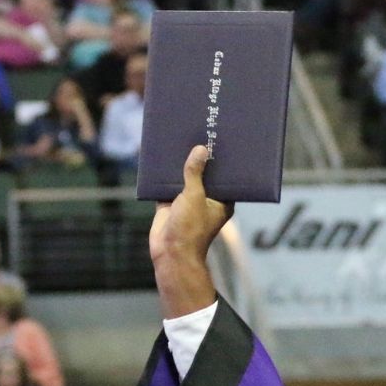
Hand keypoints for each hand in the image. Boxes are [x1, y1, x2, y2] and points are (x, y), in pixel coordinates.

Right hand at [148, 145, 231, 316]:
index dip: (222, 160)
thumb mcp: (194, 197)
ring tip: (180, 139)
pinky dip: (163, 174)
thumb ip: (195, 173)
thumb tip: (201, 150)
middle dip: (200, 158)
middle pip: (203, 174)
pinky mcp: (170, 203)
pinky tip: (161, 155)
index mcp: (221, 201)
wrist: (170, 253)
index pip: (224, 176)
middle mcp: (206, 199)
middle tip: (200, 132)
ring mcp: (187, 201)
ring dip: (181, 164)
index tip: (221, 141)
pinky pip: (167, 184)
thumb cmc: (190, 229)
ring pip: (184, 178)